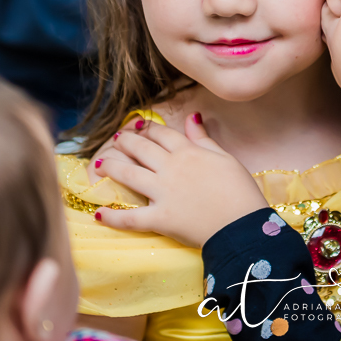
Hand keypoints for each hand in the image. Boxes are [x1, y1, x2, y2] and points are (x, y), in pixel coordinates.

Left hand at [93, 114, 268, 247]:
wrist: (242, 225)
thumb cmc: (240, 190)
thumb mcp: (225, 157)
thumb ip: (203, 138)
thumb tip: (191, 116)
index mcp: (188, 152)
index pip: (162, 134)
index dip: (147, 128)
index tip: (138, 126)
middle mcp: (171, 168)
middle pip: (141, 149)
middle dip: (125, 142)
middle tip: (115, 140)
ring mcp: (162, 193)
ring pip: (130, 175)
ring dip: (112, 167)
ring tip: (99, 164)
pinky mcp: (159, 219)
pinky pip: (131, 218)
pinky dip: (113, 218)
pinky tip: (99, 214)